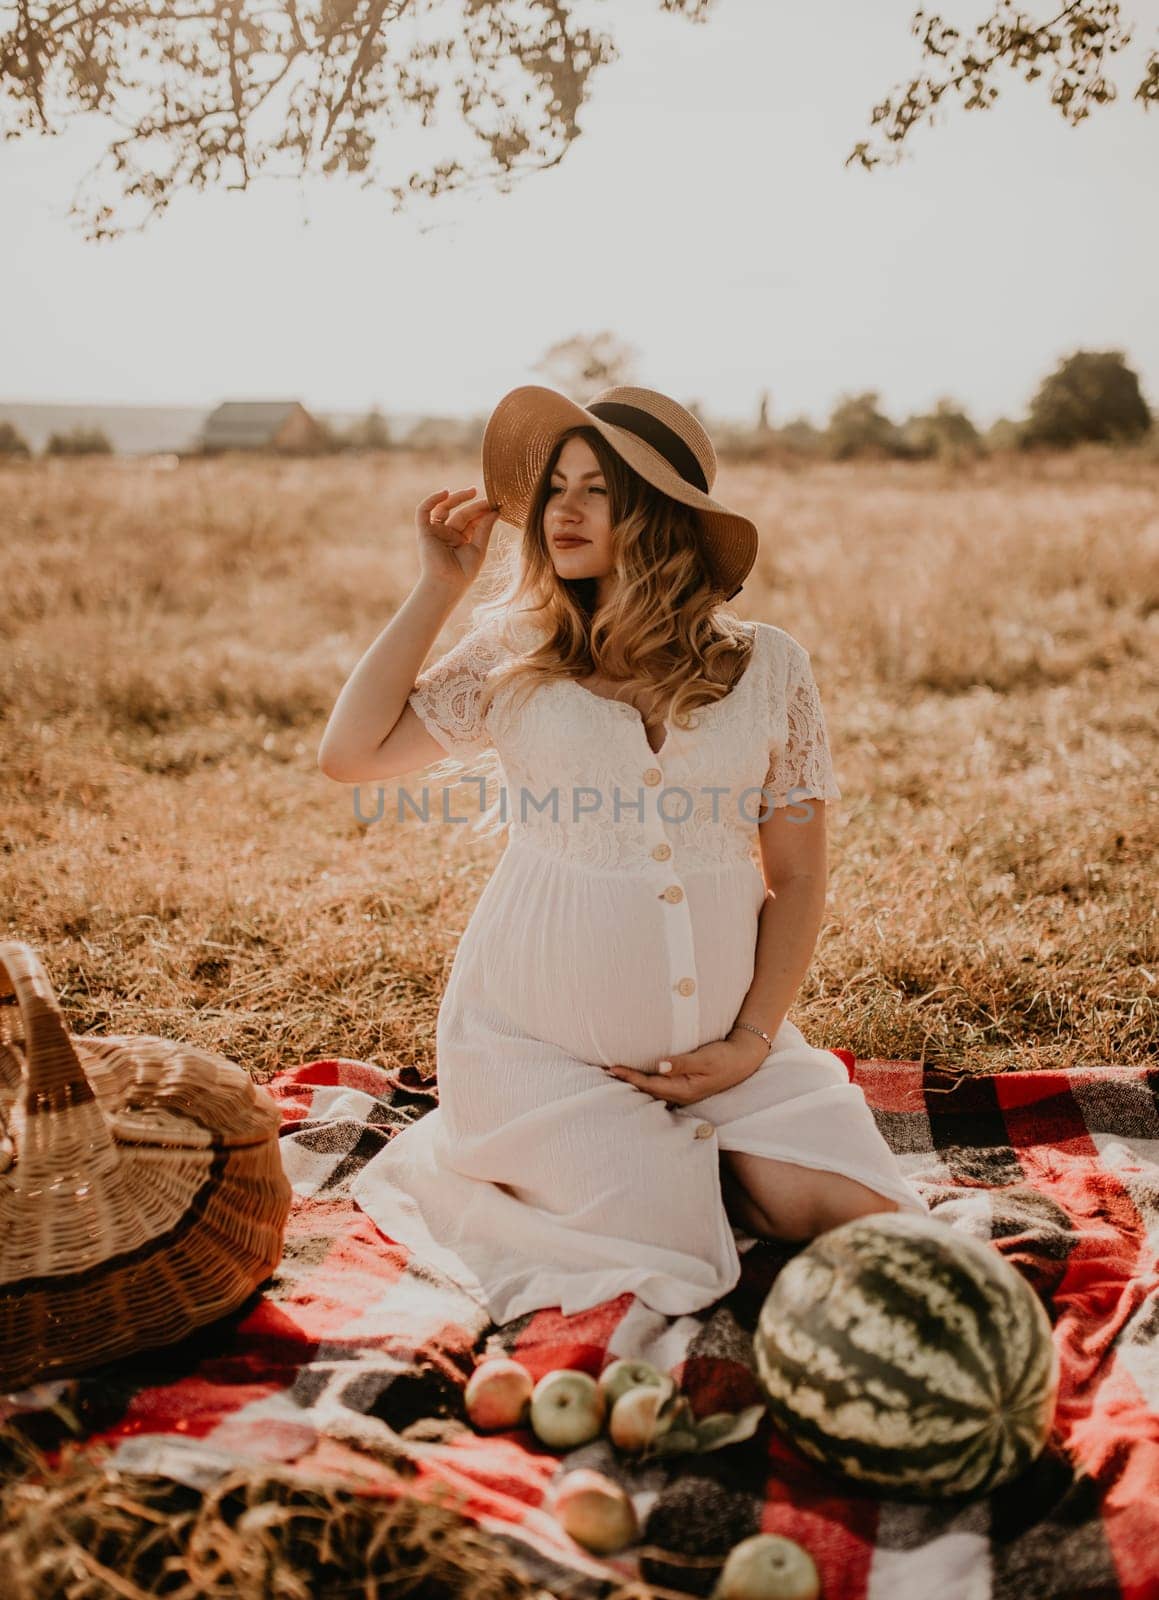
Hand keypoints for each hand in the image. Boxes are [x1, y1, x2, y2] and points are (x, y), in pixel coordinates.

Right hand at [416, 487, 499, 592]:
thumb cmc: (464, 572)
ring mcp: (436, 532)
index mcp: (462, 539)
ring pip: (445, 508)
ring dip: (457, 498)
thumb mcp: (479, 548)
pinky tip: (445, 492)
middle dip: (474, 505)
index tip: (497, 505)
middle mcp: (448, 534)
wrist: (447, 584)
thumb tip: (495, 511)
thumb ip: (485, 528)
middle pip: (462, 513)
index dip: (483, 512)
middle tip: (488, 499)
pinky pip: (424, 511)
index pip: (472, 521)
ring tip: (472, 491)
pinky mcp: (424, 531)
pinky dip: (432, 499)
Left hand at [604, 1035, 765, 1107]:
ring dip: (634, 1083)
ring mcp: (683, 1091)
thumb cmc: (725, 1058)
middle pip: (647, 1090)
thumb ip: (682, 1063)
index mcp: (684, 1089)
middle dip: (626, 1082)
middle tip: (604, 1072)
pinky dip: (646, 1081)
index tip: (612, 1069)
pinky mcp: (685, 1086)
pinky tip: (637, 1077)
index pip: (650, 1084)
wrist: (743, 1061)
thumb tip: (659, 1065)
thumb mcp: (705, 1059)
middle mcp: (681, 1093)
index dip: (630, 1077)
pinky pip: (660, 1086)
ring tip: (615, 1075)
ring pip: (652, 1090)